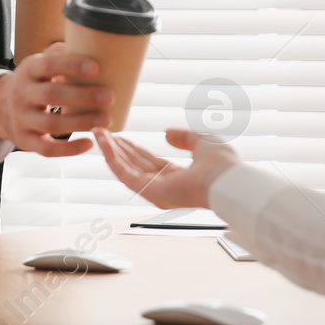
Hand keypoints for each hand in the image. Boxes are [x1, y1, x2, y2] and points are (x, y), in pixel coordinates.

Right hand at [0, 46, 108, 156]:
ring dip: (81, 122)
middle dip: (82, 96)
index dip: (71, 66)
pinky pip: (47, 149)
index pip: (48, 65)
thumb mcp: (40, 64)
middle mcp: (21, 94)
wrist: (0, 107)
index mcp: (28, 70)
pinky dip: (69, 149)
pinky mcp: (25, 141)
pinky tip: (89, 143)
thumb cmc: (35, 81)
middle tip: (109, 96)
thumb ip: (62, 54)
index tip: (96, 68)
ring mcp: (22, 119)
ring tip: (107, 119)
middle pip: (51, 95)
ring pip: (51, 124)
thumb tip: (98, 43)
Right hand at [93, 127, 239, 209]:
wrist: (227, 179)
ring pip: (126, 169)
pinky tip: (104, 143)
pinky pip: (125, 174)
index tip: (119, 136)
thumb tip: (166, 133)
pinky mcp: (149, 192)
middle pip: (134, 165)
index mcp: (178, 177)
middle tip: (101, 133)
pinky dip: (112, 158)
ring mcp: (155, 191)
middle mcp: (164, 186)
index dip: (133, 148)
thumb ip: (185, 137)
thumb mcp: (203, 141)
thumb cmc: (223, 164)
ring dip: (110, 151)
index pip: (149, 162)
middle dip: (116, 148)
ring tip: (98, 134)